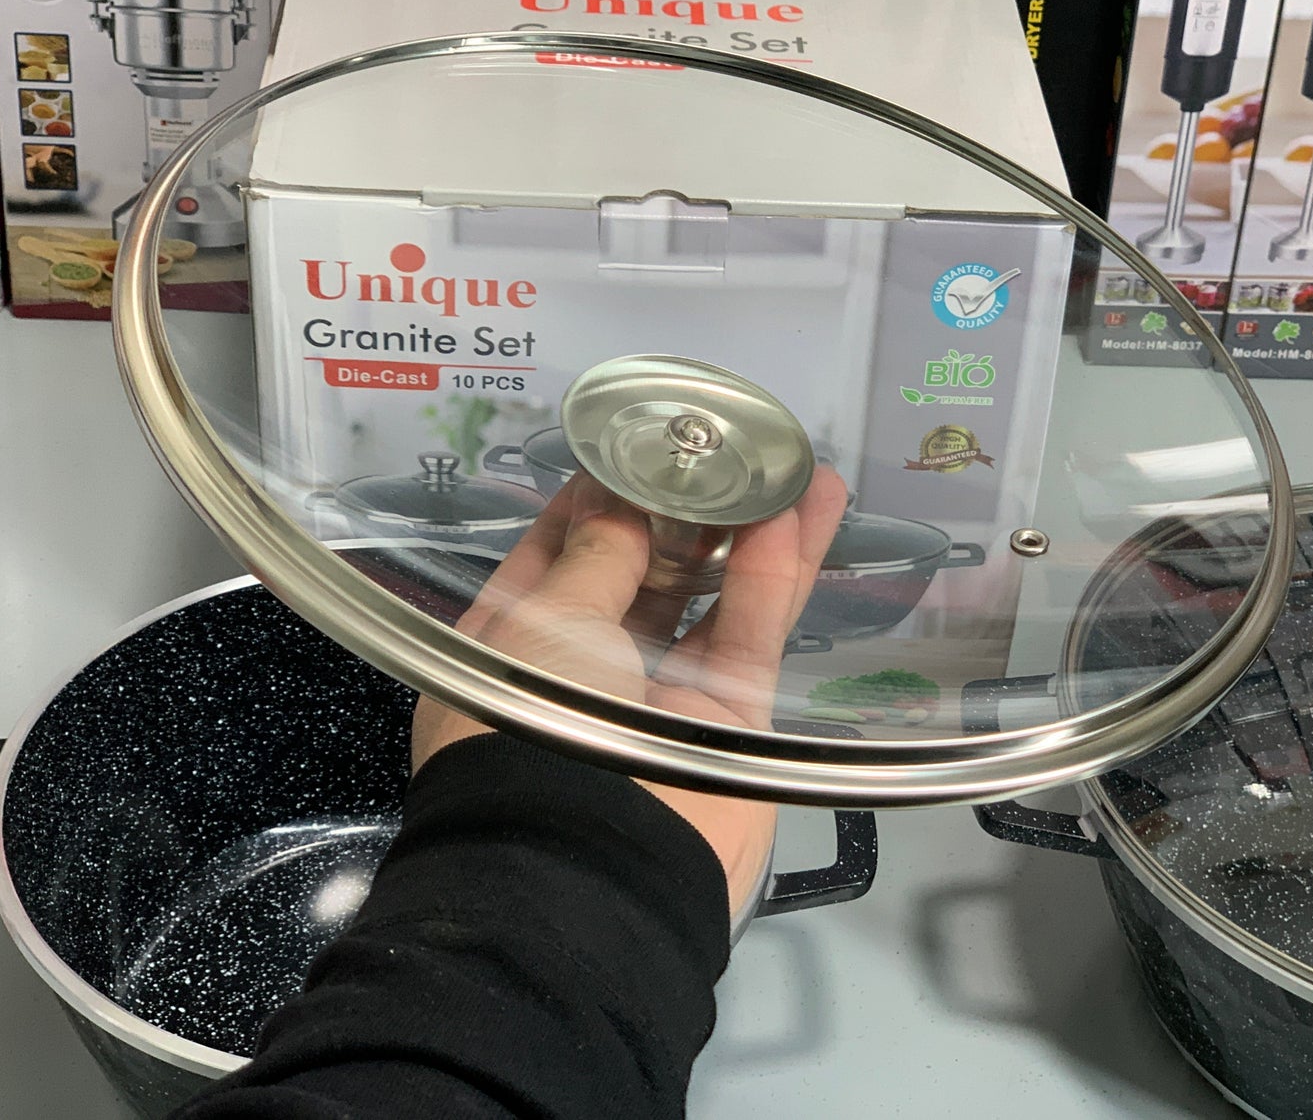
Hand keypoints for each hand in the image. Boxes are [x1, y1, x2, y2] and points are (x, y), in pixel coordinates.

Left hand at [412, 467, 847, 918]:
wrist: (590, 868)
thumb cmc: (534, 725)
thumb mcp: (547, 619)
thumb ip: (599, 551)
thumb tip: (621, 498)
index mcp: (510, 645)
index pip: (554, 553)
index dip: (598, 496)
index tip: (640, 443)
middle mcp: (582, 670)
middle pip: (641, 573)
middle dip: (685, 511)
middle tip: (727, 448)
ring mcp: (657, 698)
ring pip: (709, 600)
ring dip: (749, 535)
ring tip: (791, 469)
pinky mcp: (725, 724)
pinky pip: (749, 637)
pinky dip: (774, 580)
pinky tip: (802, 517)